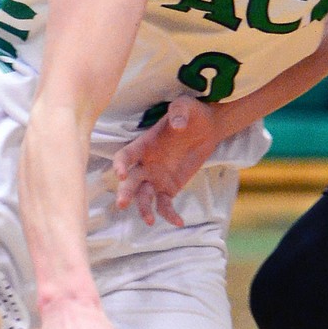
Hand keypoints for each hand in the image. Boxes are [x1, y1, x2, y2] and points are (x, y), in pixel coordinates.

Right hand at [113, 95, 221, 226]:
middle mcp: (145, 164)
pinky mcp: (169, 187)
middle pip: (130, 181)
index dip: (120, 164)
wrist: (207, 126)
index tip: (120, 173)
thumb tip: (177, 125)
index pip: (125, 156)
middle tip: (122, 203)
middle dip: (125, 192)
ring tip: (150, 221)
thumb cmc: (191, 113)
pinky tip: (178, 222)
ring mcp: (155, 177)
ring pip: (144, 196)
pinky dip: (169, 214)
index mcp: (143, 145)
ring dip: (143, 209)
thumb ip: (179, 112)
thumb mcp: (185, 106)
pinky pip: (165, 204)